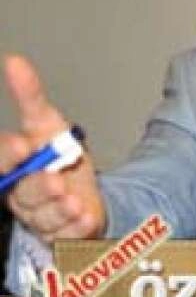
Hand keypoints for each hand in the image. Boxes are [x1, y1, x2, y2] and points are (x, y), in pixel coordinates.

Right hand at [1, 54, 104, 241]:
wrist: (85, 191)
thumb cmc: (59, 157)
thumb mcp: (48, 124)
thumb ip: (30, 97)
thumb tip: (15, 61)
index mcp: (12, 168)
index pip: (2, 162)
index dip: (10, 155)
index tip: (24, 145)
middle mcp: (21, 195)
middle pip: (24, 193)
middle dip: (39, 186)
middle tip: (55, 180)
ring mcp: (41, 217)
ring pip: (45, 216)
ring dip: (60, 209)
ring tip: (74, 201)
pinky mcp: (62, 235)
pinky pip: (66, 235)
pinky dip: (76, 227)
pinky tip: (85, 218)